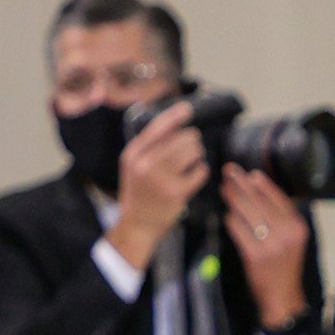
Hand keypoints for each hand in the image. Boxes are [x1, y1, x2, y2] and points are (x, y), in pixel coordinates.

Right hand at [109, 94, 208, 274]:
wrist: (136, 226)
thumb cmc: (138, 194)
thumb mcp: (133, 166)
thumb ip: (147, 147)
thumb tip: (173, 126)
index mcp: (133, 153)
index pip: (158, 127)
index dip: (175, 116)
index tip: (188, 108)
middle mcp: (146, 163)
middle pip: (181, 138)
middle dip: (191, 141)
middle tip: (193, 148)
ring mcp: (161, 178)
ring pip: (192, 152)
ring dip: (198, 155)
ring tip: (193, 162)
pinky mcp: (177, 192)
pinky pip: (199, 172)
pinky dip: (201, 171)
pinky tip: (196, 175)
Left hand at [222, 162, 311, 331]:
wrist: (282, 297)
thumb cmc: (284, 265)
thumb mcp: (292, 238)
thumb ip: (280, 215)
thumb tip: (257, 186)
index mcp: (297, 226)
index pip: (277, 196)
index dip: (259, 182)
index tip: (248, 173)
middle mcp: (286, 233)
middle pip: (259, 199)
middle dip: (241, 183)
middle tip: (228, 172)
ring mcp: (270, 244)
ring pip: (246, 211)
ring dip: (233, 197)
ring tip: (225, 189)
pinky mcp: (254, 255)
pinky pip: (237, 228)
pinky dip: (231, 220)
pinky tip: (228, 216)